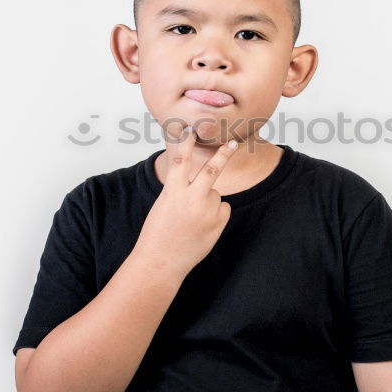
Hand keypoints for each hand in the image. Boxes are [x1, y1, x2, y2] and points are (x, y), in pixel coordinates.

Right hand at [134, 122, 237, 277]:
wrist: (161, 262)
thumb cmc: (158, 231)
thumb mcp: (164, 203)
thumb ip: (180, 188)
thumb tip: (203, 177)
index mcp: (172, 193)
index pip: (181, 161)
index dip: (186, 143)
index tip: (191, 129)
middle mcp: (191, 200)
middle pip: (212, 170)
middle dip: (223, 154)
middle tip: (233, 142)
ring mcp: (206, 213)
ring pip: (215, 194)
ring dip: (207, 200)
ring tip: (192, 219)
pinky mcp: (218, 225)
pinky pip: (222, 208)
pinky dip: (215, 214)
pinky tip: (202, 226)